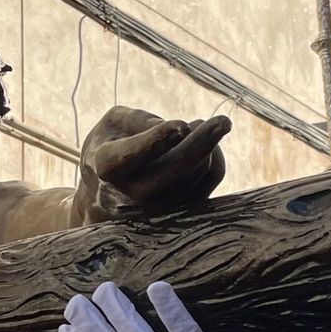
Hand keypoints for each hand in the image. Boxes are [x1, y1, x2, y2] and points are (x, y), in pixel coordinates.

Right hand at [79, 107, 228, 213]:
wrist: (107, 197)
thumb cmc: (111, 150)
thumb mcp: (111, 124)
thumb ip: (138, 119)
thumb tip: (181, 131)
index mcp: (108, 166)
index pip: (132, 154)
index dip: (158, 140)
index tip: (182, 125)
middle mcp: (132, 193)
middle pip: (177, 167)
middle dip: (203, 141)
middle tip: (223, 121)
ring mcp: (158, 208)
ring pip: (198, 172)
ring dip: (207, 143)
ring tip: (198, 126)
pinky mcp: (180, 212)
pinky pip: (210, 181)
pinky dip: (215, 158)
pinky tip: (208, 146)